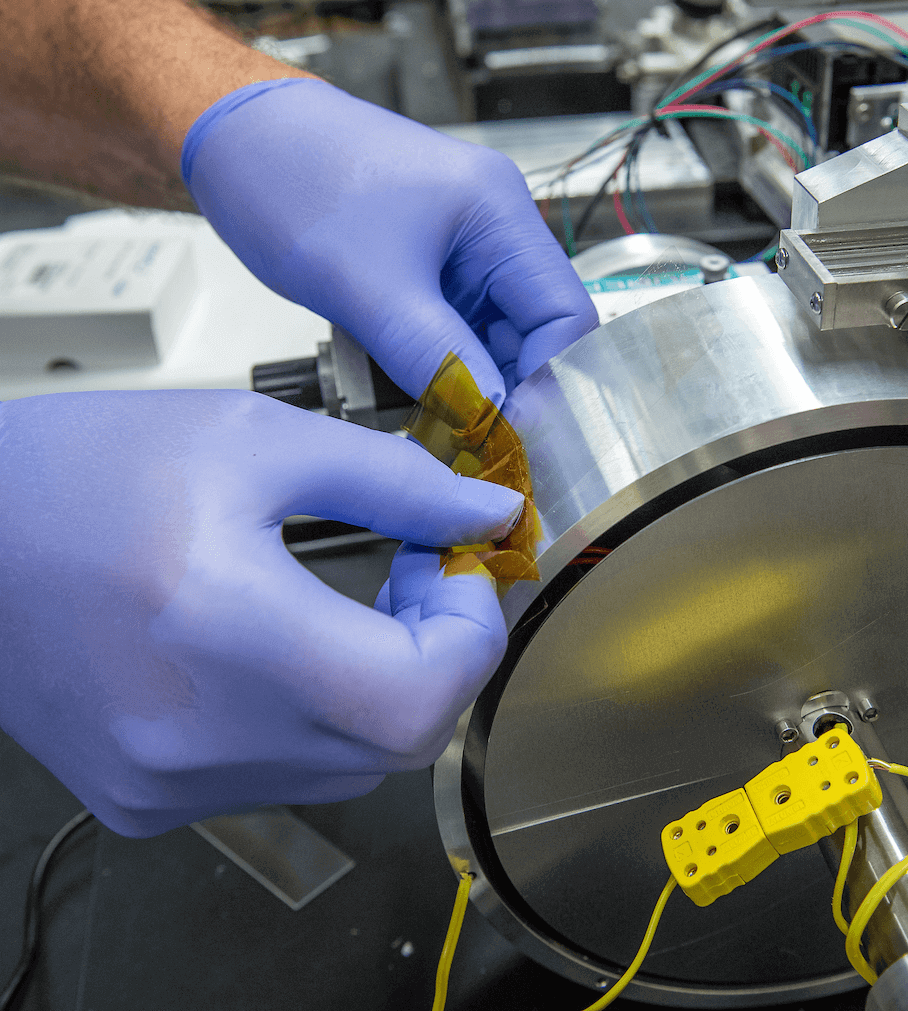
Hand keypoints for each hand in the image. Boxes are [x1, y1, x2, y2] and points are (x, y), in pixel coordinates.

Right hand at [0, 389, 521, 835]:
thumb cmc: (89, 470)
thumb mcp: (257, 437)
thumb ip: (394, 482)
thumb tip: (488, 515)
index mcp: (224, 630)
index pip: (418, 695)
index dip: (470, 630)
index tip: (459, 565)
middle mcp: (194, 736)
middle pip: (398, 739)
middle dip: (438, 653)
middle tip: (417, 571)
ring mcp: (166, 785)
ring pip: (350, 764)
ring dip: (383, 686)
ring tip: (353, 605)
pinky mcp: (145, 800)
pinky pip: (281, 777)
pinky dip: (315, 718)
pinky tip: (288, 651)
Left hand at [181, 78, 597, 404]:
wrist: (230, 139)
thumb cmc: (290, 175)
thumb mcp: (370, 287)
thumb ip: (439, 359)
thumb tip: (491, 415)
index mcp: (497, 211)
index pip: (564, 314)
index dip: (548, 380)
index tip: (513, 430)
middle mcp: (489, 226)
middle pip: (531, 330)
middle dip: (506, 387)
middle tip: (474, 439)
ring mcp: (457, 246)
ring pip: (489, 336)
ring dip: (468, 380)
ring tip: (436, 418)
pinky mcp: (424, 265)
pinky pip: (450, 328)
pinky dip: (437, 364)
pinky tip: (412, 389)